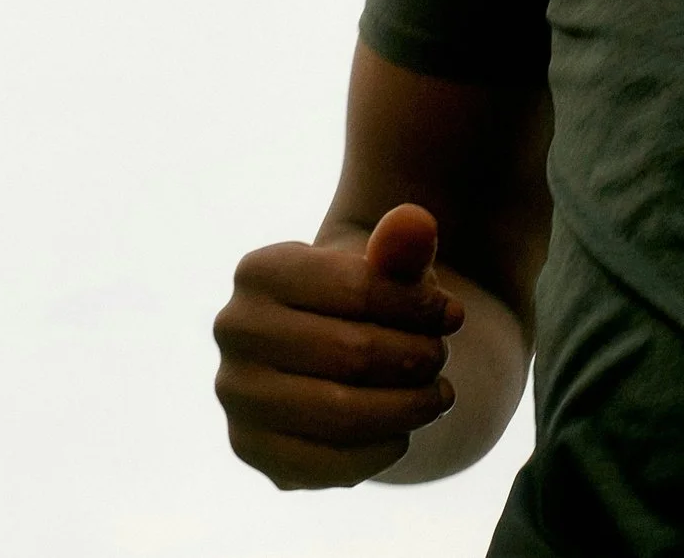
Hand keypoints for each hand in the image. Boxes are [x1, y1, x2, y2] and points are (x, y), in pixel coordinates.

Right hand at [213, 204, 465, 487]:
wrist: (323, 363)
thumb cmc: (360, 308)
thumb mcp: (383, 273)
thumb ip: (400, 248)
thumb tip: (416, 220)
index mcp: (258, 271)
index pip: (359, 288)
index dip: (420, 305)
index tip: (451, 314)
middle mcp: (232, 328)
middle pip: (354, 353)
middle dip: (417, 358)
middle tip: (441, 357)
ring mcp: (235, 391)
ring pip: (344, 412)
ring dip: (410, 408)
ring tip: (435, 396)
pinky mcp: (250, 447)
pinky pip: (331, 463)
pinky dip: (382, 450)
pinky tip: (398, 431)